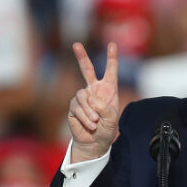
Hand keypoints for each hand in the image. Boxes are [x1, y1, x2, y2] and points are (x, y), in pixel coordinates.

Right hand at [68, 42, 119, 162]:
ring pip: (82, 96)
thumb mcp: (112, 120)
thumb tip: (91, 100)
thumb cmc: (106, 130)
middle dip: (81, 57)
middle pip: (86, 70)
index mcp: (108, 90)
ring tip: (95, 122)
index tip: (112, 44)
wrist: (94, 143)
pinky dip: (84, 117)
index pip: (110, 71)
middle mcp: (94, 91)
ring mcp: (82, 98)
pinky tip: (90, 125)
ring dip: (90, 111)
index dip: (112, 58)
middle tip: (76, 44)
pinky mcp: (73, 107)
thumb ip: (106, 108)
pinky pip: (77, 108)